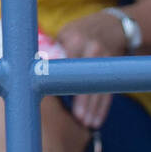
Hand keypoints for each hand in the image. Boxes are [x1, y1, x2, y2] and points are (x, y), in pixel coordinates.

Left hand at [54, 11, 128, 129]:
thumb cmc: (77, 36)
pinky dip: (103, 107)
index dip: (61, 82)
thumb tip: (35, 77)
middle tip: (78, 119)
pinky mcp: (115, 68)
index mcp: (73, 39)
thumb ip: (53, 54)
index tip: (56, 97)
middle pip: (86, 78)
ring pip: (99, 87)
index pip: (66, 64)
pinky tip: (97, 120)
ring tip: (88, 124)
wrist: (109, 27)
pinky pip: (109, 91)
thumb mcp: (64, 37)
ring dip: (94, 108)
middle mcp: (92, 47)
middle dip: (83, 101)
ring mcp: (106, 58)